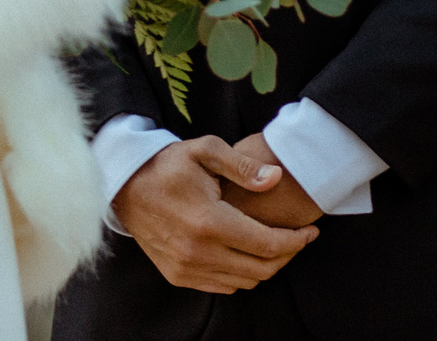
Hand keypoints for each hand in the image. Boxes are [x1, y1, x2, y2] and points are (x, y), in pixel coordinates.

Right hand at [113, 136, 318, 293]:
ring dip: (266, 267)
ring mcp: (185, 268)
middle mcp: (197, 252)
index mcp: (209, 221)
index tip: (311, 232)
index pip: (267, 244)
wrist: (126, 187)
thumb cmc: (169, 165)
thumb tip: (275, 179)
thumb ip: (243, 166)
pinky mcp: (177, 276)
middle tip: (299, 238)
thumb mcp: (205, 150)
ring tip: (276, 244)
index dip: (296, 241)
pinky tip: (247, 253)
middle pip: (261, 268)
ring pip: (244, 281)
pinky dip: (242, 274)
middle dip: (288, 255)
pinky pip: (222, 286)